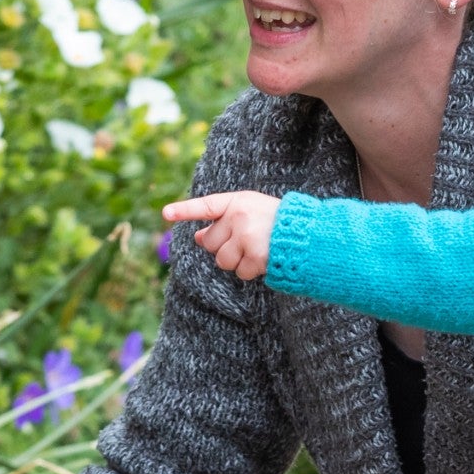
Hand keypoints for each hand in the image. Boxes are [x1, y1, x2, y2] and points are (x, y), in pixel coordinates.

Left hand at [160, 191, 281, 280]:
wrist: (308, 235)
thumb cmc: (276, 223)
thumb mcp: (250, 213)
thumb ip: (224, 222)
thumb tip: (198, 237)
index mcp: (237, 201)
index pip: (206, 206)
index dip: (184, 210)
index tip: (166, 213)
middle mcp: (239, 216)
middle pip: (211, 243)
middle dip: (223, 248)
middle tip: (245, 243)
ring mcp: (247, 236)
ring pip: (223, 261)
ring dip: (236, 262)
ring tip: (256, 251)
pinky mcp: (256, 255)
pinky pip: (240, 272)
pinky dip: (250, 272)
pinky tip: (264, 260)